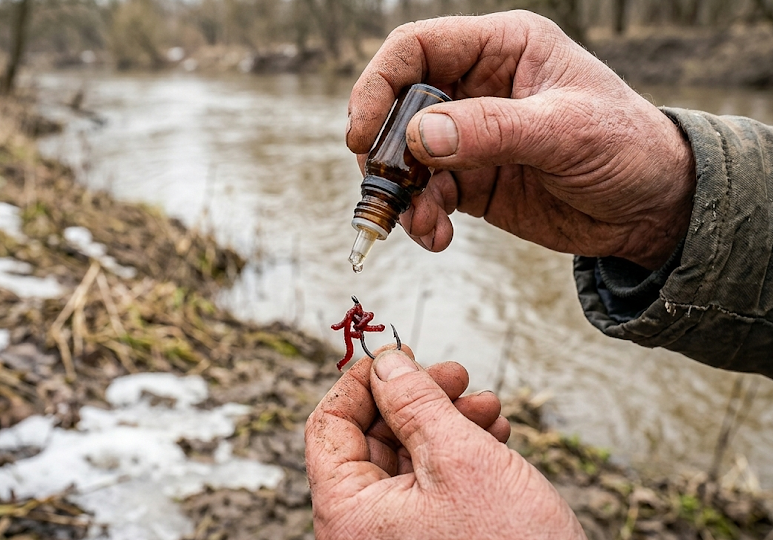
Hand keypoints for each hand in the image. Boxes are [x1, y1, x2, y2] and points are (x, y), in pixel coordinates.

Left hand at [305, 348, 584, 539]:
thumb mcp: (459, 460)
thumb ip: (415, 402)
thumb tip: (385, 363)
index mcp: (347, 514)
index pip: (329, 427)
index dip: (362, 382)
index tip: (396, 354)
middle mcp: (363, 529)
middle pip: (371, 438)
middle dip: (417, 399)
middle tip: (455, 375)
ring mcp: (396, 536)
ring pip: (407, 457)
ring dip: (445, 421)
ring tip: (486, 405)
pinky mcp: (429, 538)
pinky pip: (430, 483)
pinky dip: (459, 452)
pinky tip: (492, 433)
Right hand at [347, 11, 694, 269]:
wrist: (652, 209)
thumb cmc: (626, 147)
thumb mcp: (566, 131)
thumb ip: (492, 130)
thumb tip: (418, 136)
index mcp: (501, 48)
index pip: (416, 48)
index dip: (378, 85)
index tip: (362, 134)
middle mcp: (476, 86)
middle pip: (397, 105)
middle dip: (383, 149)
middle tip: (386, 186)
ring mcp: (469, 136)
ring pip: (403, 157)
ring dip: (400, 193)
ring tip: (421, 223)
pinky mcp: (470, 179)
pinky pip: (424, 195)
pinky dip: (420, 218)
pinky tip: (437, 236)